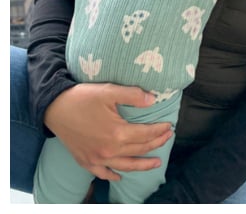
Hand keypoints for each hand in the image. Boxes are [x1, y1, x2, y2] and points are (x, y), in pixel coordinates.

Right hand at [43, 83, 172, 180]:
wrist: (54, 108)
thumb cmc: (82, 98)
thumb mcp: (110, 91)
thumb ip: (133, 95)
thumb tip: (153, 100)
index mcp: (117, 133)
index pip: (146, 134)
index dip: (160, 131)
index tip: (169, 126)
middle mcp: (108, 150)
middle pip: (139, 150)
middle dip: (156, 144)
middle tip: (167, 138)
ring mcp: (96, 158)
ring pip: (125, 166)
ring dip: (142, 165)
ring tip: (156, 163)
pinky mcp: (85, 161)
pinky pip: (102, 173)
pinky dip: (113, 175)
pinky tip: (120, 175)